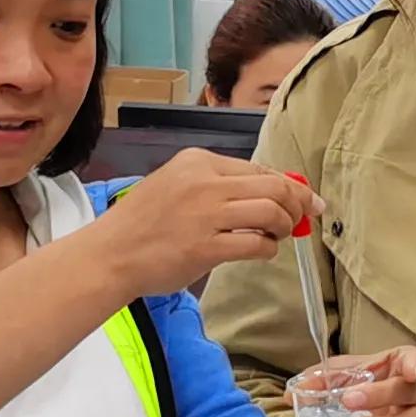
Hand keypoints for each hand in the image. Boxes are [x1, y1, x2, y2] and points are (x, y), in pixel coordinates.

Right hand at [90, 148, 315, 300]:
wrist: (109, 254)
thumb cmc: (143, 224)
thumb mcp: (177, 185)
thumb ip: (219, 186)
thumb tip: (271, 193)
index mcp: (198, 162)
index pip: (260, 168)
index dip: (290, 185)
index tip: (306, 199)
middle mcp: (204, 182)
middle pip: (275, 186)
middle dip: (298, 204)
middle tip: (301, 219)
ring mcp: (206, 214)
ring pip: (272, 212)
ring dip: (285, 226)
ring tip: (278, 236)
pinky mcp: (207, 247)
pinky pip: (258, 244)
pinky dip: (268, 249)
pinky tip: (261, 251)